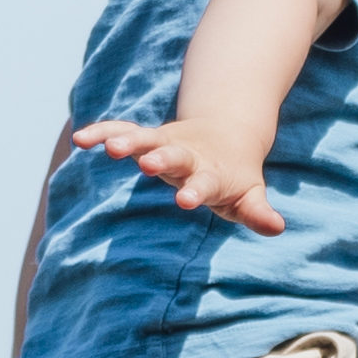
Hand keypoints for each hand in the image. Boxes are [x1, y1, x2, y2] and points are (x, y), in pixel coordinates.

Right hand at [73, 114, 288, 237]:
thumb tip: (277, 227)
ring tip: (108, 147)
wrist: (227, 135)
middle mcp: (187, 156)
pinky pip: (122, 131)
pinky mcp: (147, 138)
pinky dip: (103, 133)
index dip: (196, 191)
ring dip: (128, 140)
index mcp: (212, 174)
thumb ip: (258, 211)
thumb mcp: (249, 195)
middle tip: (148, 163)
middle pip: (174, 155)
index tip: (185, 201)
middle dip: (161, 159)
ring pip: (145, 138)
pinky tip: (80, 139)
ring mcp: (165, 144)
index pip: (204, 184)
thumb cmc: (235, 176)